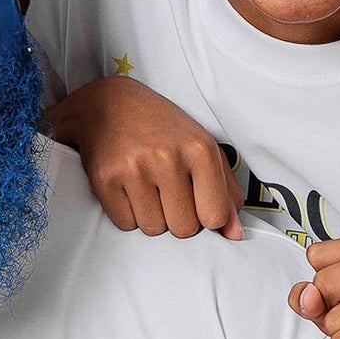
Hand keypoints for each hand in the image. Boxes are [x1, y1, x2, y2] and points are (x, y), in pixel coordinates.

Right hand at [46, 77, 241, 238]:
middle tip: (166, 190)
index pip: (214, 216)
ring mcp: (134, 168)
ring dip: (151, 215)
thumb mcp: (202, 148)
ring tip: (146, 187)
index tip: (197, 202)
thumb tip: (234, 234)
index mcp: (199, 149)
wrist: (108, 104)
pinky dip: (127, 213)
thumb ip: (225, 191)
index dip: (207, 216)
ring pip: (153, 229)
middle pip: (184, 228)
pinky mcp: (105, 179)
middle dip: (177, 217)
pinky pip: (125, 224)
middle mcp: (168, 157)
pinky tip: (127, 188)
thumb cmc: (161, 128)